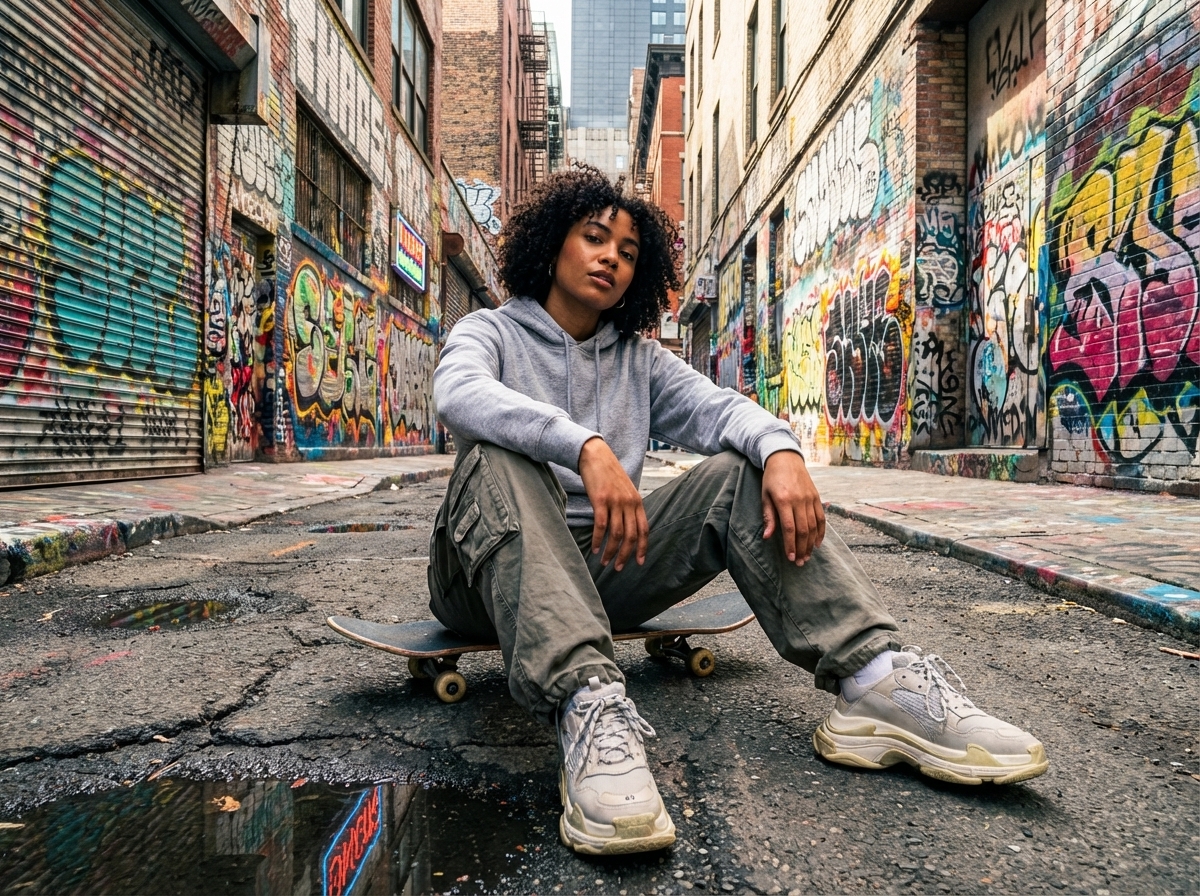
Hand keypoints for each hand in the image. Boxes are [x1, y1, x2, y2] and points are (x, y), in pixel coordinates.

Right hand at [578, 437, 647, 570]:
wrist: (595, 454)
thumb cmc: (608, 473)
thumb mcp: (624, 489)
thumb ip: (628, 506)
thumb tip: (627, 526)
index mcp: (637, 501)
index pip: (644, 529)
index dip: (642, 547)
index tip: (639, 562)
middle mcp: (629, 502)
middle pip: (631, 536)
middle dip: (625, 555)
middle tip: (618, 568)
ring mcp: (615, 501)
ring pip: (616, 534)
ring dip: (611, 551)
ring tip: (604, 562)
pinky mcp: (600, 500)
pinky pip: (601, 526)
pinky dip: (598, 540)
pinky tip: (595, 548)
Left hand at [762, 451, 824, 565]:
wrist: (785, 458)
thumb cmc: (771, 479)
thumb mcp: (765, 495)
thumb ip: (768, 516)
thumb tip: (768, 537)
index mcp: (784, 500)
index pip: (789, 528)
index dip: (790, 545)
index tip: (790, 558)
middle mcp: (799, 500)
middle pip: (803, 530)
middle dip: (802, 549)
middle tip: (799, 562)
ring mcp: (810, 498)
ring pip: (813, 526)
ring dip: (811, 544)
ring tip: (807, 557)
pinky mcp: (817, 497)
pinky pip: (821, 518)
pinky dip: (821, 532)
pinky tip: (817, 544)